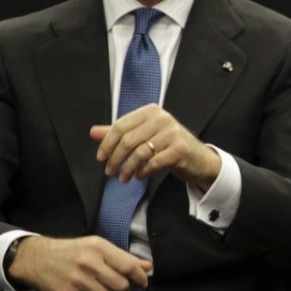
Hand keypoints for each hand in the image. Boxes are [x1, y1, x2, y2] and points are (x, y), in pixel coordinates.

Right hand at [8, 236, 151, 290]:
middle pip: (121, 286)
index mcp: (98, 247)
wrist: (38, 258)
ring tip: (100, 289)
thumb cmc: (73, 251)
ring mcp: (77, 280)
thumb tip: (148, 266)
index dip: (140, 277)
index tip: (142, 282)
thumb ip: (123, 257)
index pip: (129, 266)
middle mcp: (88, 262)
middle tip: (116, 285)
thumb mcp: (97, 246)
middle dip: (123, 289)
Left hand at [91, 104, 221, 190]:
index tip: (101, 158)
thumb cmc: (167, 146)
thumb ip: (119, 133)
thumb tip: (92, 132)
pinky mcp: (180, 148)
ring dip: (128, 169)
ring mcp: (173, 132)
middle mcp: (162, 118)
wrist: (197, 158)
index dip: (107, 143)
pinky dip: (143, 172)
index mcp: (150, 111)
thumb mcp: (143, 136)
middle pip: (128, 140)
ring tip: (124, 179)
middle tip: (110, 172)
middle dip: (116, 159)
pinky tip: (140, 176)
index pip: (120, 126)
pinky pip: (154, 162)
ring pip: (140, 153)